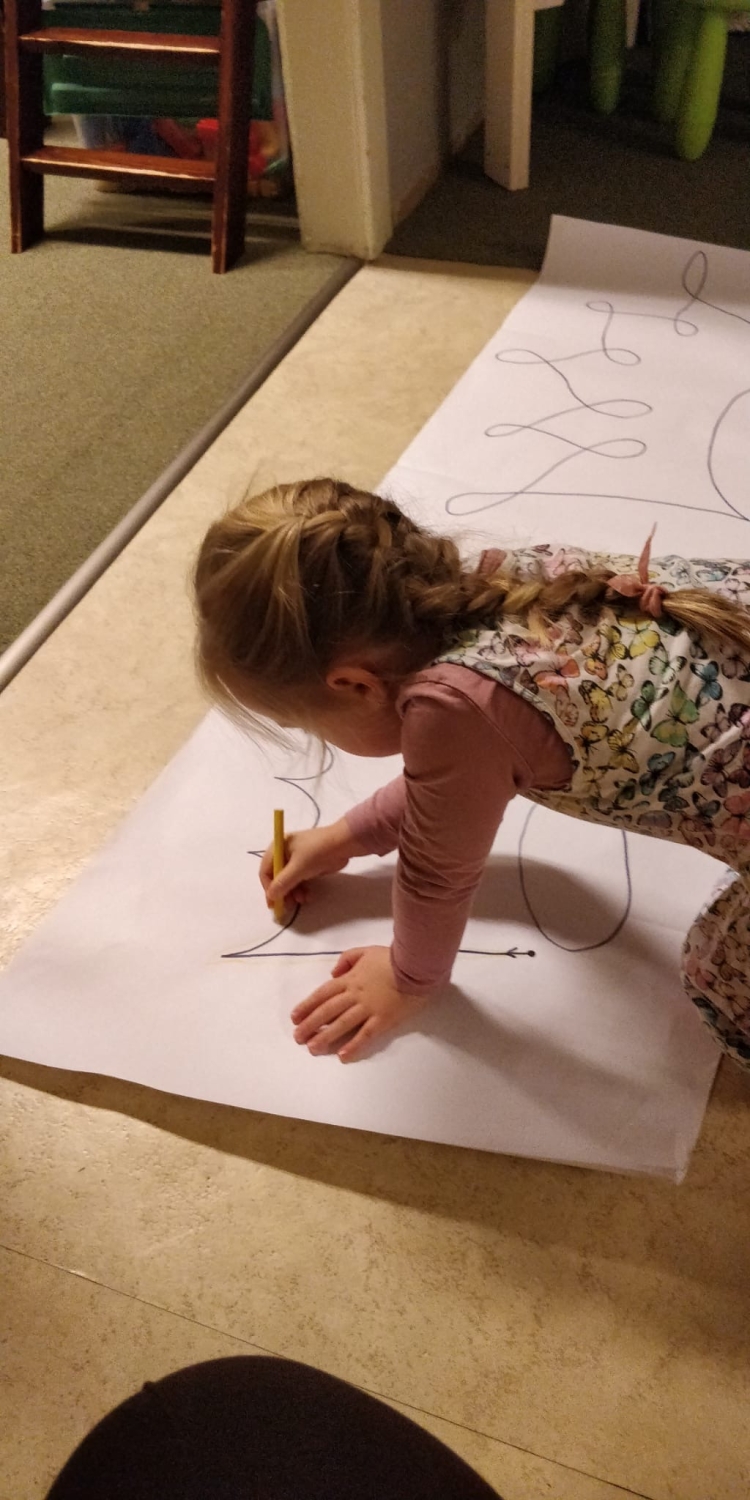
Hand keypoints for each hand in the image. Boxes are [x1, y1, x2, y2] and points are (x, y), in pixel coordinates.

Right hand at [260, 818, 364, 910]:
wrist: (344, 844)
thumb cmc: (317, 852)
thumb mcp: (298, 868)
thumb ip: (282, 883)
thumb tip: (270, 896)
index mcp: (278, 847)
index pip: (265, 870)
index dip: (268, 887)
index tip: (273, 903)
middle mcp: (285, 853)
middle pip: (277, 876)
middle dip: (282, 892)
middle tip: (287, 906)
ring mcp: (297, 860)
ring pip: (289, 881)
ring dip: (293, 892)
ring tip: (301, 900)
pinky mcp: (308, 866)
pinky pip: (299, 881)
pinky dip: (302, 889)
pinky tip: (308, 897)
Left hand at [291, 946, 427, 1062]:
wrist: (416, 965)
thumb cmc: (392, 958)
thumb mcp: (366, 951)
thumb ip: (347, 959)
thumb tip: (333, 973)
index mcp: (350, 979)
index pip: (322, 994)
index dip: (307, 1006)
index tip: (295, 1018)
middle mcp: (354, 995)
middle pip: (328, 1011)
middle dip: (311, 1025)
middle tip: (298, 1038)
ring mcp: (368, 1008)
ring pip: (342, 1024)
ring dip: (326, 1037)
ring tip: (313, 1048)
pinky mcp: (383, 1020)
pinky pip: (366, 1034)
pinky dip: (353, 1045)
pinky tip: (343, 1056)